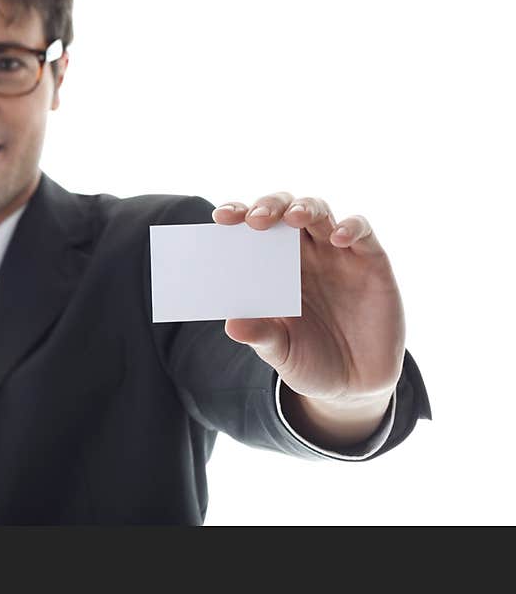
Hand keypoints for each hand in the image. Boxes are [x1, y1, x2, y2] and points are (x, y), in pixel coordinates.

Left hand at [212, 193, 403, 405]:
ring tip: (292, 217)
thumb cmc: (309, 360)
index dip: (239, 216)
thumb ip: (260, 335)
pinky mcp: (372, 262)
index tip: (220, 218)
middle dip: (270, 206)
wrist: (354, 387)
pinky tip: (337, 238)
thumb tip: (232, 325)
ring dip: (305, 208)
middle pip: (286, 210)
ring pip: (321, 212)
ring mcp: (338, 255)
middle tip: (255, 220)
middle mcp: (305, 254)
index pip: (254, 231)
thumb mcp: (280, 352)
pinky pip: (362, 232)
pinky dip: (351, 227)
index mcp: (274, 267)